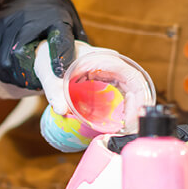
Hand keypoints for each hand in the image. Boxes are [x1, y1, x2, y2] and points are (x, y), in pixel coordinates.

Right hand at [0, 0, 87, 89]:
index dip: (60, 58)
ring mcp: (6, 23)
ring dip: (15, 78)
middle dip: (29, 77)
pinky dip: (2, 73)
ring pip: (4, 62)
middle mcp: (27, 18)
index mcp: (55, 17)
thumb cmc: (53, 15)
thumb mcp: (70, 24)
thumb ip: (75, 47)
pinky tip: (12, 75)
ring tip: (25, 82)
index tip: (60, 74)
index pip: (59, 39)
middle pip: (22, 56)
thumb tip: (82, 74)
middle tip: (37, 85)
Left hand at [34, 41, 151, 134]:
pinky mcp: (108, 84)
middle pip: (136, 88)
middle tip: (127, 130)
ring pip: (131, 94)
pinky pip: (122, 97)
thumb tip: (61, 109)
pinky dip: (123, 111)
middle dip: (136, 110)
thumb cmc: (51, 59)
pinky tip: (118, 125)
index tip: (130, 119)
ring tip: (124, 131)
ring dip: (131, 112)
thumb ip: (54, 91)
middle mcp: (113, 66)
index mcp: (105, 59)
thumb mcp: (50, 75)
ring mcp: (112, 75)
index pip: (133, 77)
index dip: (139, 98)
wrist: (48, 57)